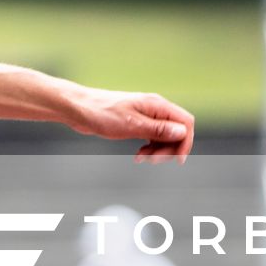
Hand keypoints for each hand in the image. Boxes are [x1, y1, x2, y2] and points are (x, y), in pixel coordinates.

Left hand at [67, 89, 193, 163]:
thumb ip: (158, 129)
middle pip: (177, 131)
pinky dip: (150, 148)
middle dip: (169, 149)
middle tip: (152, 160)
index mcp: (156, 105)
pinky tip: (139, 155)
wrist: (79, 109)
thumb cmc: (101, 113)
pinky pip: (153, 137)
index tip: (177, 159)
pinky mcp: (137, 123)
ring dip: (158, 151)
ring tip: (142, 158)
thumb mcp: (131, 125)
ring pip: (165, 137)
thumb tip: (181, 132)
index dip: (185, 142)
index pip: (185, 123)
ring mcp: (146, 116)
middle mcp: (154, 109)